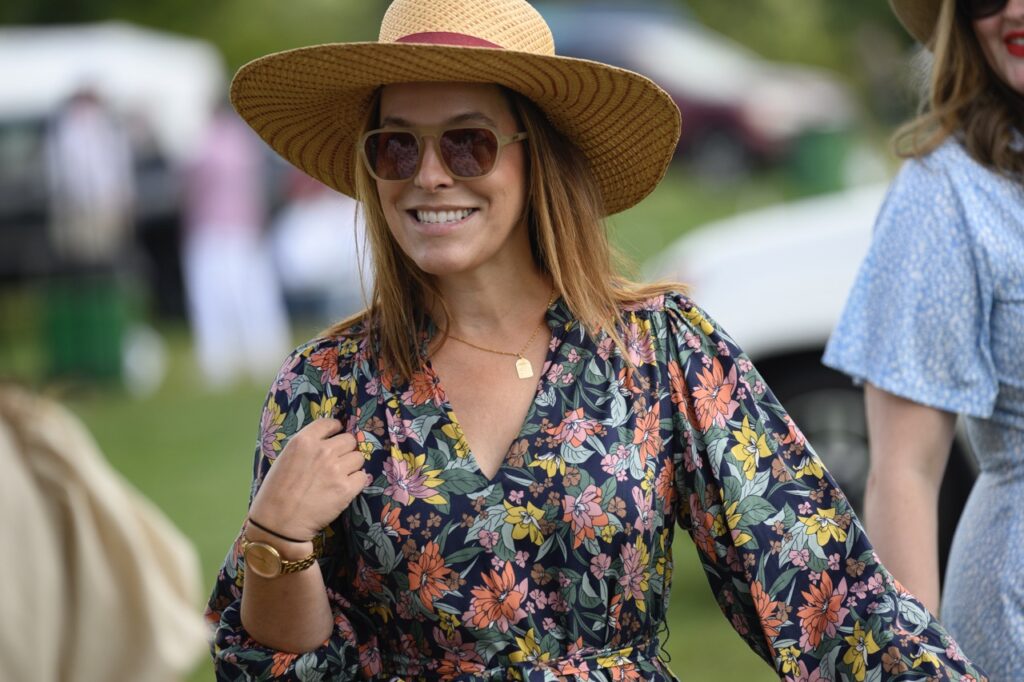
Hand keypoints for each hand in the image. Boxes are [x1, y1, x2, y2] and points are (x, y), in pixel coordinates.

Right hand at [248, 418, 367, 540]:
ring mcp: (336, 469)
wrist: (278, 523)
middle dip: (345, 450)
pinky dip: (356, 482)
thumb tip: (328, 441)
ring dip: (351, 466)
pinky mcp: (346, 489)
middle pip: (349, 440)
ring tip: (338, 478)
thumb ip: (306, 447)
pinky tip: (344, 489)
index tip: (335, 437)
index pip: (330, 423)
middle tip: (337, 463)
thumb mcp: (285, 459)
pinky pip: (362, 477)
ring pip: (358, 458)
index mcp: (303, 441)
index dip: (335, 430)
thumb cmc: (275, 493)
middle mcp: (322, 451)